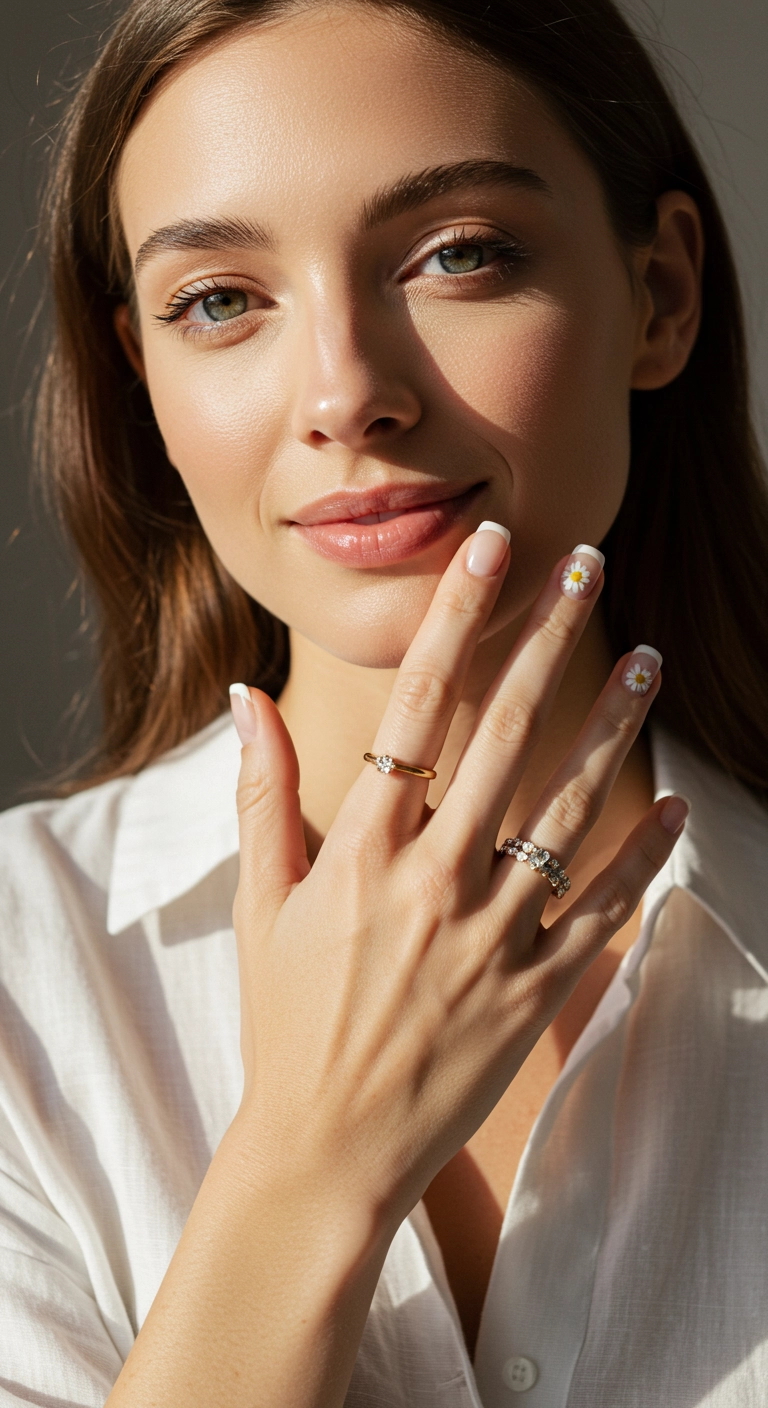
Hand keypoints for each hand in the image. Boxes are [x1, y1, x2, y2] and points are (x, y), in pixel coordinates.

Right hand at [228, 529, 684, 1228]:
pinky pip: (601, 912)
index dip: (455, 619)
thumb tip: (245, 696)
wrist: (325, 1150)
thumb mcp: (261, 903)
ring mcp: (491, 936)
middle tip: (588, 566)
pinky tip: (675, 807)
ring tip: (651, 659)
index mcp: (364, 850)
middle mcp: (434, 880)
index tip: (485, 551)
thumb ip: (262, 794)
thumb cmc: (287, 1020)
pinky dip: (640, 859)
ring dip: (613, 729)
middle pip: (505, 735)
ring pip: (568, 810)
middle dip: (549, 640)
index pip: (416, 707)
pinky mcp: (533, 991)